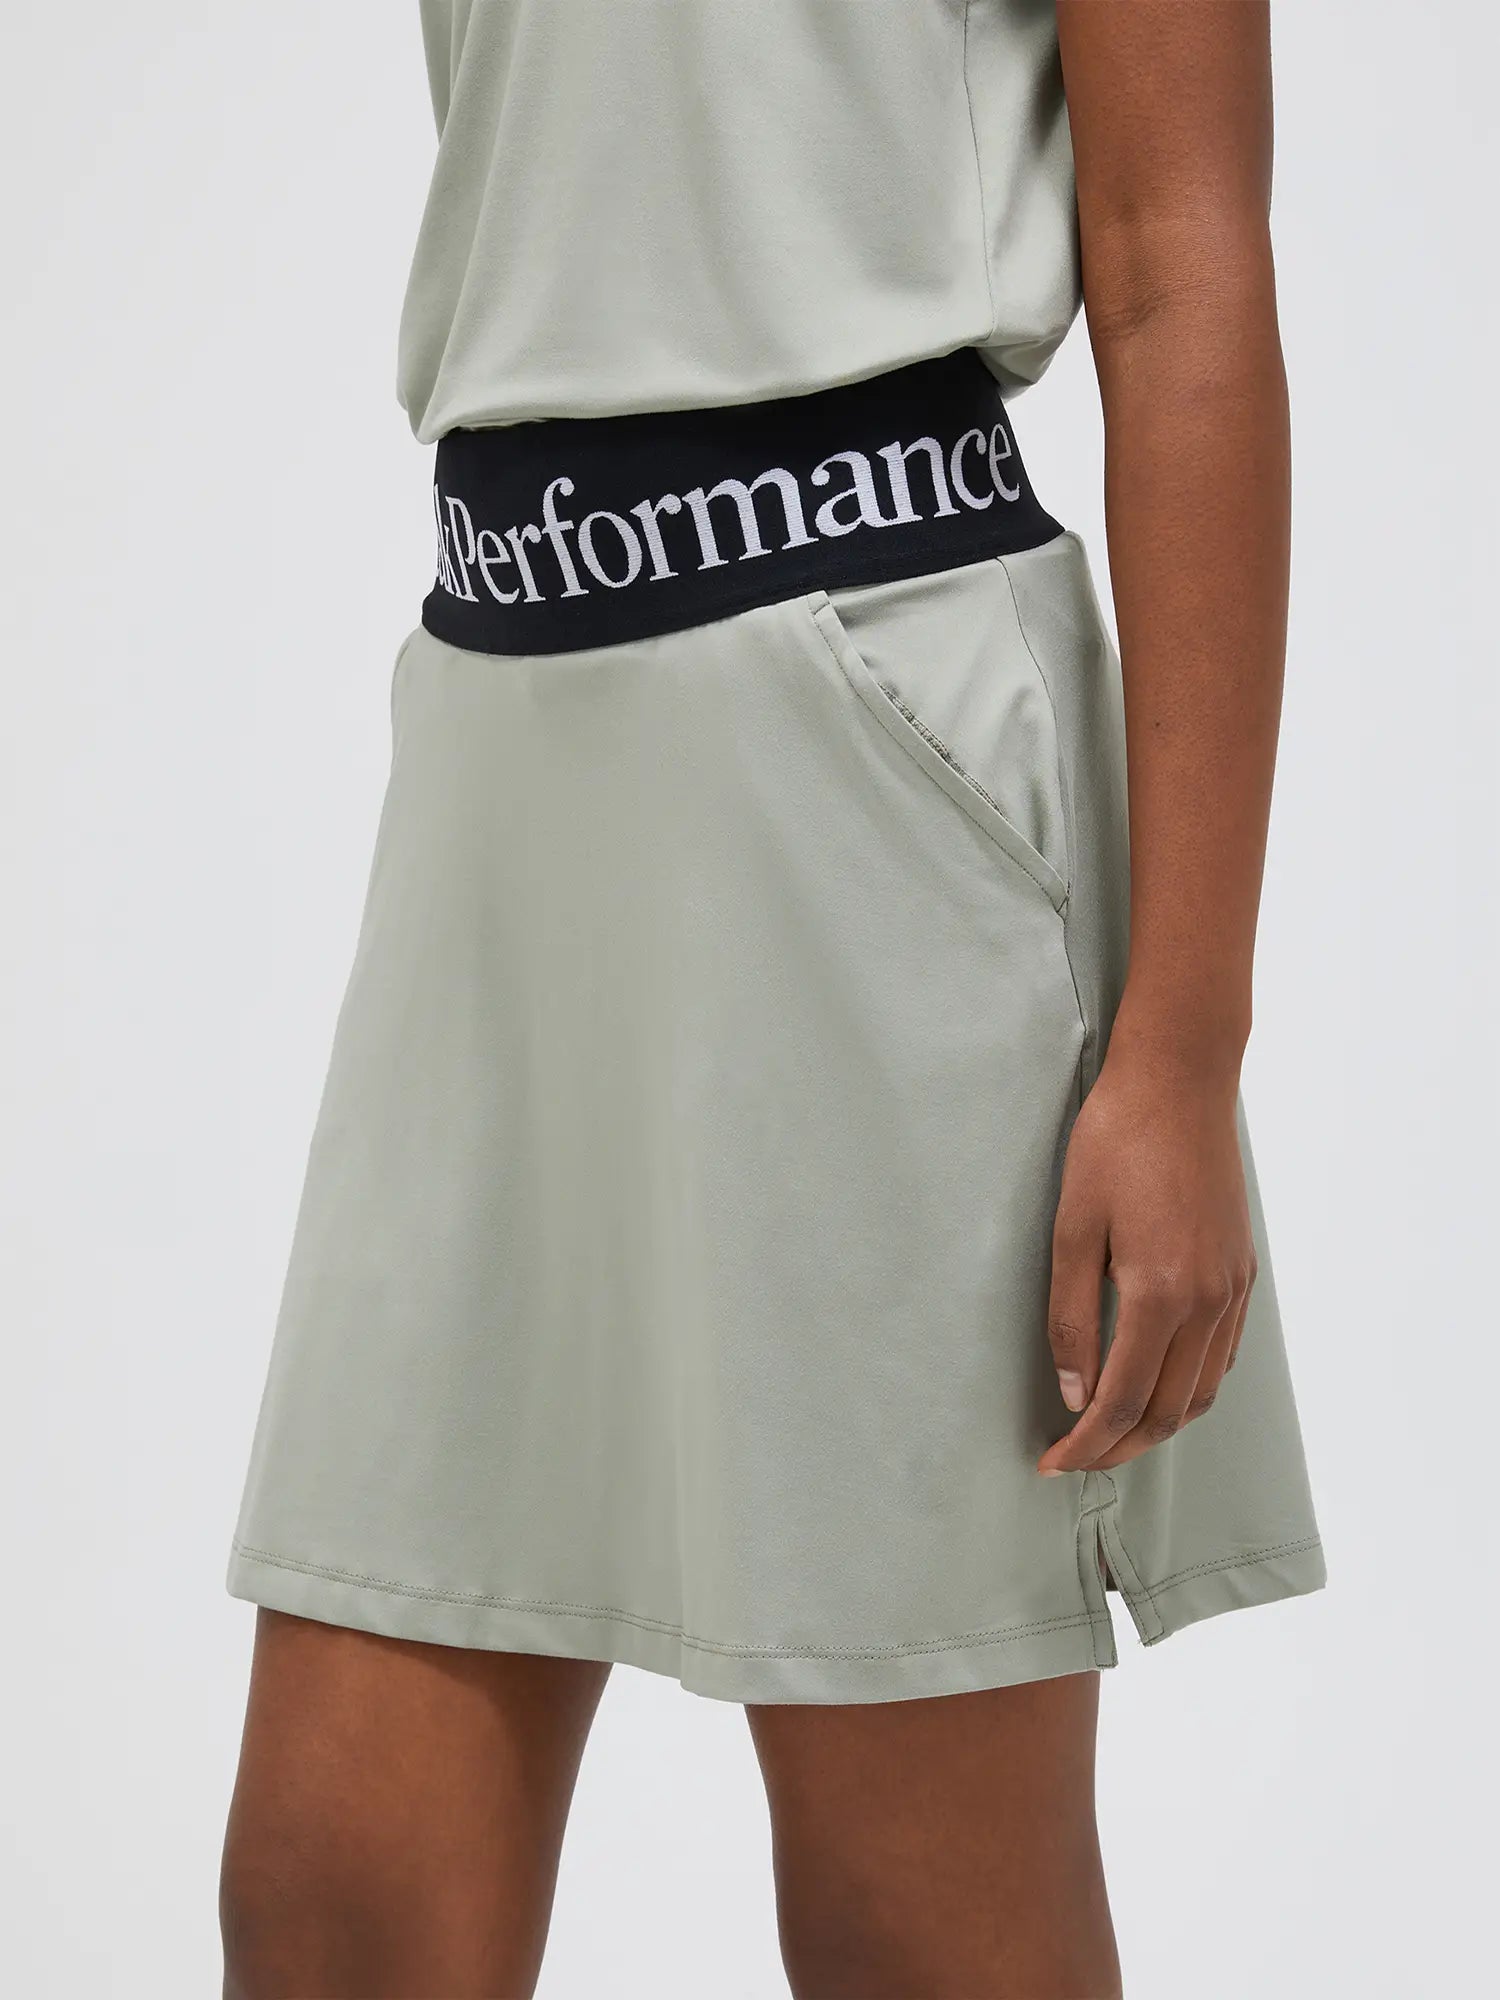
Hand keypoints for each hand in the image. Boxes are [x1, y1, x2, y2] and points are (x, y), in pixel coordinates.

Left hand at [1038, 1040, 1255, 1475]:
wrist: (1180, 1081)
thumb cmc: (1115, 1142)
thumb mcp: (1072, 1228)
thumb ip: (1071, 1318)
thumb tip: (1076, 1394)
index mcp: (1161, 1293)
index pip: (1123, 1400)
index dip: (1086, 1443)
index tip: (1051, 1463)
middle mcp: (1209, 1301)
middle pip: (1169, 1410)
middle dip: (1121, 1447)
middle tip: (1075, 1458)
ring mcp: (1233, 1287)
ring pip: (1202, 1390)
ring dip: (1158, 1425)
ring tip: (1111, 1434)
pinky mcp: (1242, 1270)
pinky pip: (1221, 1354)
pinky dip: (1189, 1387)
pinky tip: (1156, 1383)